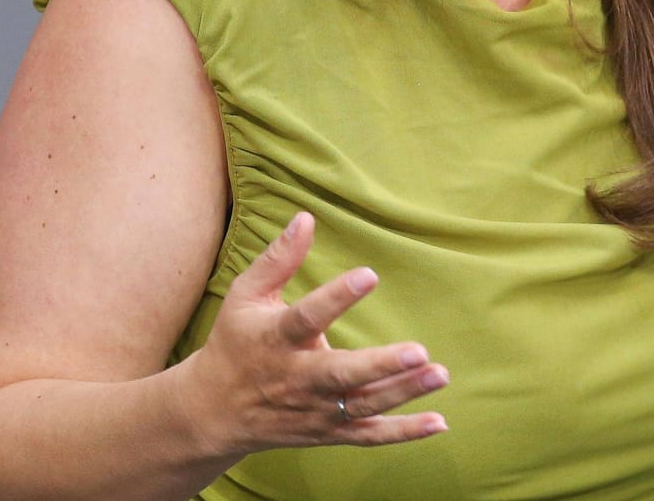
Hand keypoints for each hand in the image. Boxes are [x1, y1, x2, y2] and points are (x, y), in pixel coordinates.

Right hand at [177, 211, 449, 454]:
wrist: (213, 411)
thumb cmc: (236, 341)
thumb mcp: (246, 296)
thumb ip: (278, 259)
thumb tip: (306, 217)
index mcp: (276, 339)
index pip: (307, 318)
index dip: (337, 297)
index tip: (370, 274)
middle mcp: (297, 379)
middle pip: (341, 375)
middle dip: (380, 366)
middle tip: (418, 351)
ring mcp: (314, 410)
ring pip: (362, 406)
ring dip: (403, 393)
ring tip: (439, 374)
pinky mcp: (328, 431)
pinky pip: (369, 436)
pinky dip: (404, 432)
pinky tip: (439, 421)